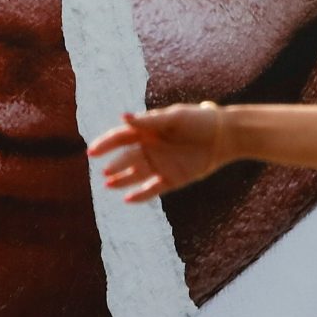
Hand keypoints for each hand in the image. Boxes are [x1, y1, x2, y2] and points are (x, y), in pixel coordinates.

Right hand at [88, 104, 231, 203]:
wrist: (224, 135)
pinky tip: (127, 199)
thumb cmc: (198, 120)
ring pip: (135, 174)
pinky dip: (140, 194)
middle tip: (104, 172)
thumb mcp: (174, 118)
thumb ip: (148, 121)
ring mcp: (160, 164)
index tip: (92, 151)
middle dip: (114, 165)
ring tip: (108, 185)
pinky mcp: (172, 179)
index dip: (106, 144)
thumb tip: (122, 117)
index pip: (121, 138)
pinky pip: (152, 189)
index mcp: (148, 131)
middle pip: (126, 158)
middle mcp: (150, 148)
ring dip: (122, 179)